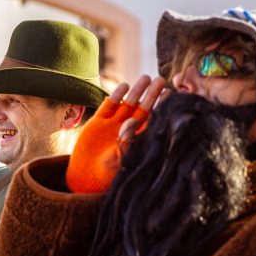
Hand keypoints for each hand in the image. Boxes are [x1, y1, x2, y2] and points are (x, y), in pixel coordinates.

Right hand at [66, 76, 167, 193]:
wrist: (84, 177)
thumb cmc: (107, 174)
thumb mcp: (120, 159)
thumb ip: (127, 141)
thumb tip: (133, 120)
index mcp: (138, 140)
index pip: (154, 120)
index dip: (162, 107)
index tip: (171, 94)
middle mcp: (127, 130)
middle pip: (143, 108)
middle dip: (152, 94)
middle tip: (161, 80)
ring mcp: (112, 125)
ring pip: (127, 104)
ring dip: (136, 91)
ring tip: (145, 78)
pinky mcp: (97, 122)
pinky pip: (108, 106)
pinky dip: (115, 96)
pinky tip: (124, 86)